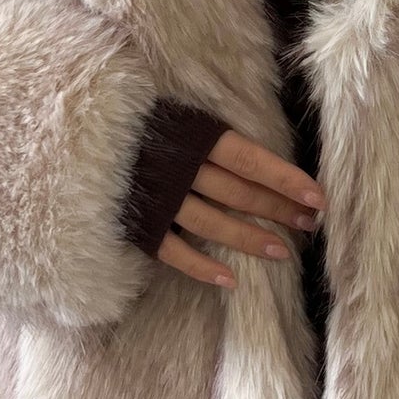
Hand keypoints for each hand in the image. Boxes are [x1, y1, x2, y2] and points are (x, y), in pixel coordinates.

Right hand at [158, 127, 324, 292]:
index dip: (285, 179)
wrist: (80, 136)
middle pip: (237, 193)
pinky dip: (200, 267)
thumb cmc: (149, 127)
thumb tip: (264, 157)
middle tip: (308, 223)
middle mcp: (180, 169)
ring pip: (210, 223)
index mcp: (195, 137)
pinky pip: (173, 251)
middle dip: (277, 208)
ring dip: (249, 239)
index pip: (249, 160)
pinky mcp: (142, 225)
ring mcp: (160, 201)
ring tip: (282, 252)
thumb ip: (217, 136)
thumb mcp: (184, 119)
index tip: (318, 197)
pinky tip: (229, 280)